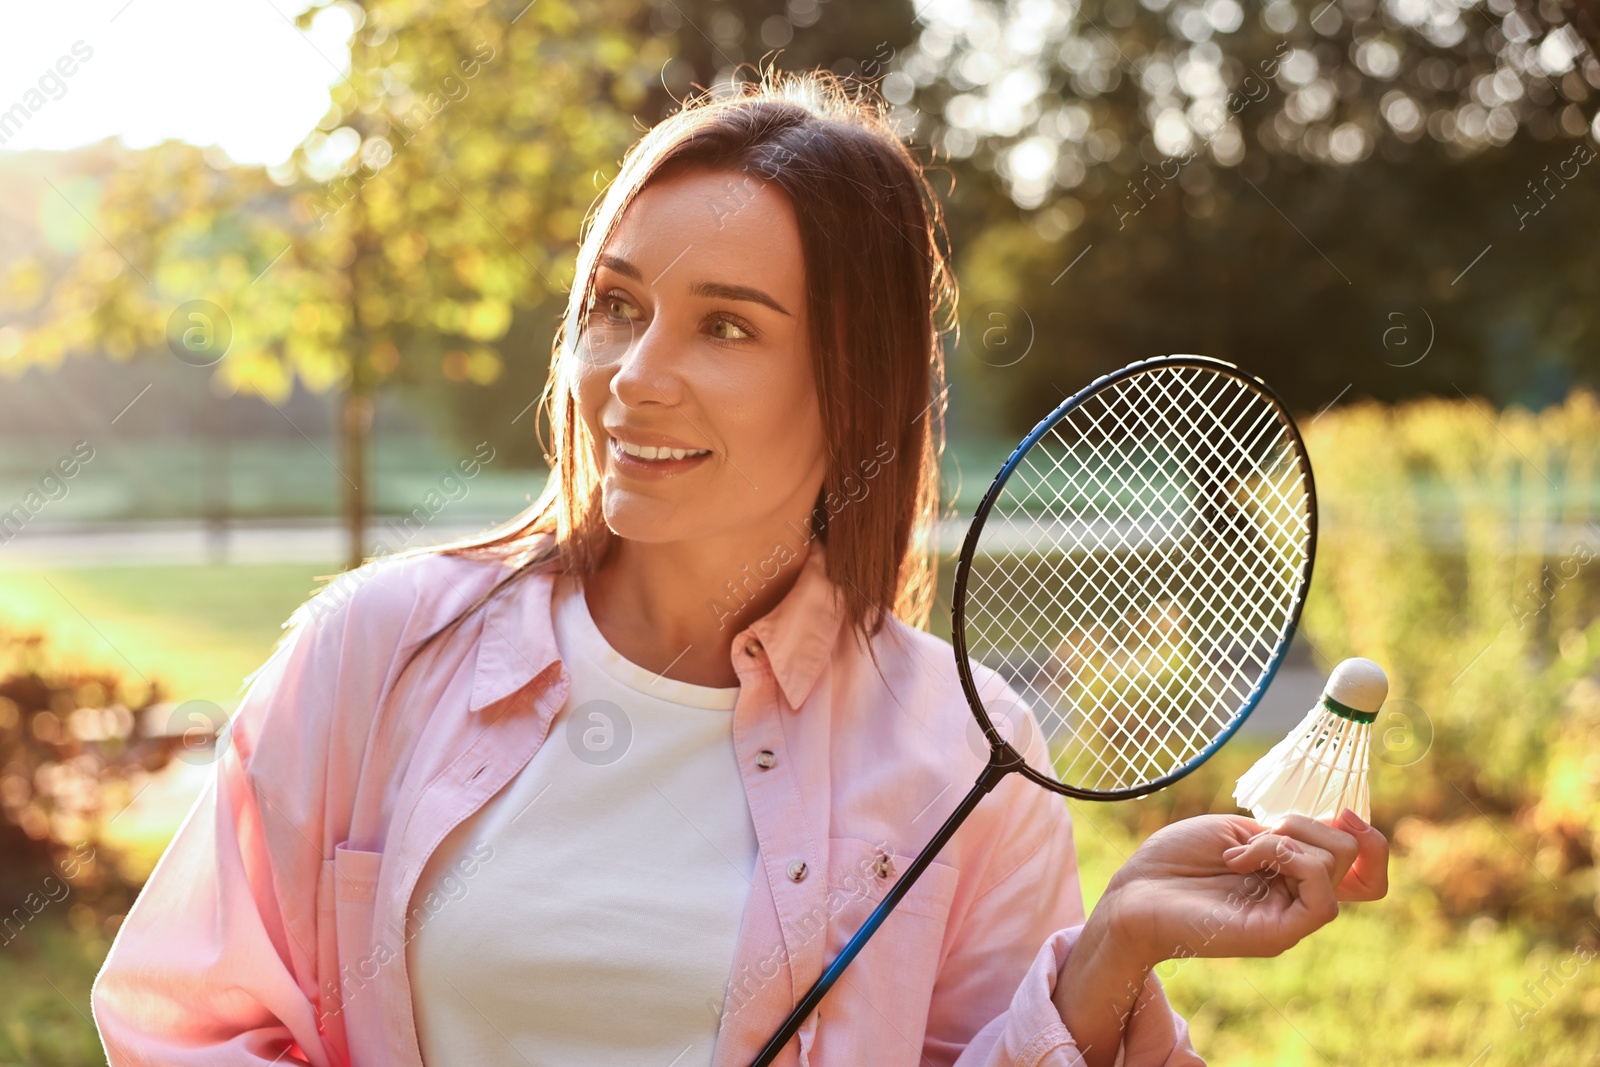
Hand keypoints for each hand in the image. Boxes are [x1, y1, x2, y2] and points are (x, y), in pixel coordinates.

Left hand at [1098, 808, 1389, 966]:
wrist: (1134, 891)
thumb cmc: (1176, 859)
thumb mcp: (1240, 833)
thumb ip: (1289, 835)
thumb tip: (1339, 828)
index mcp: (1292, 876)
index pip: (1364, 871)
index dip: (1370, 840)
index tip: (1343, 812)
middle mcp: (1297, 900)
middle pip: (1351, 858)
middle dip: (1306, 825)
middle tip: (1257, 833)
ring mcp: (1290, 920)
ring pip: (1335, 869)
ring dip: (1285, 841)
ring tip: (1238, 852)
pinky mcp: (1277, 935)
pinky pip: (1322, 901)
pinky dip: (1288, 862)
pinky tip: (1241, 862)